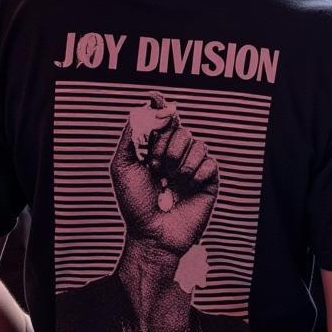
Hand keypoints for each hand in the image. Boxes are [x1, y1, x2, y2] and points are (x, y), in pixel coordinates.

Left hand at [111, 100, 218, 255]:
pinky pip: (209, 162)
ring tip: (171, 182)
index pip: (163, 121)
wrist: (152, 235)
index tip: (154, 96)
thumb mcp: (122, 168)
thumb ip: (131, 137)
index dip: (160, 107)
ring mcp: (193, 167)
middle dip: (166, 147)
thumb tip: (144, 110)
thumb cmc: (135, 204)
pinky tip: (188, 186)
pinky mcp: (209, 180)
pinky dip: (197, 173)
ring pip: (197, 144)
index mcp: (157, 150)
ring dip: (181, 163)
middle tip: (156, 167)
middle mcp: (176, 155)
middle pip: (180, 130)